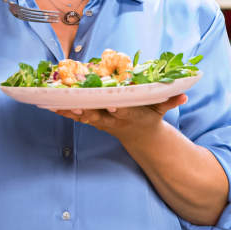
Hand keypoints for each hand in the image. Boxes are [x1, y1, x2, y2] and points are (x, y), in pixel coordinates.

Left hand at [53, 94, 187, 142]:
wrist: (139, 136)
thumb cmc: (149, 116)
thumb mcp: (161, 109)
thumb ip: (170, 101)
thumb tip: (184, 94)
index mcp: (129, 115)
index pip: (123, 112)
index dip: (118, 109)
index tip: (112, 105)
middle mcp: (112, 120)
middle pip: (97, 115)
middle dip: (86, 110)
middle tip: (75, 103)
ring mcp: (99, 121)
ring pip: (81, 115)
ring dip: (67, 109)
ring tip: (52, 101)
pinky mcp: (90, 119)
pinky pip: (74, 114)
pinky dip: (61, 109)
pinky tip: (46, 103)